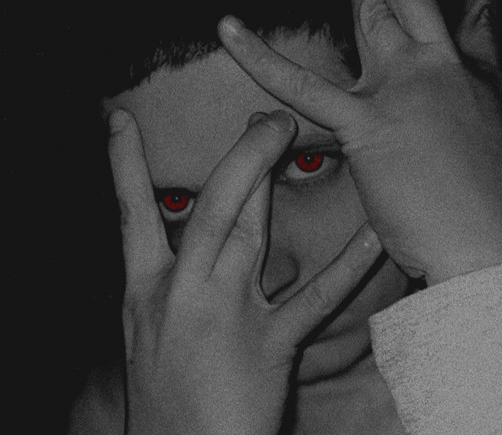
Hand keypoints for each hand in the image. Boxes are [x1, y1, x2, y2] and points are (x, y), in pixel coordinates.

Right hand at [108, 108, 381, 434]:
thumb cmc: (171, 394)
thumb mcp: (153, 330)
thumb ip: (177, 275)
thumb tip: (207, 226)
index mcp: (145, 290)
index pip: (131, 215)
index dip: (123, 165)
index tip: (121, 117)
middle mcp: (180, 292)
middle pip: (210, 207)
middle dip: (238, 154)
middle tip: (266, 115)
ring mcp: (224, 316)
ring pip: (246, 230)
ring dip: (266, 176)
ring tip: (286, 129)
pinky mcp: (268, 346)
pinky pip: (314, 297)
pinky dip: (347, 264)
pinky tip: (371, 234)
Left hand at [217, 0, 501, 283]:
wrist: (491, 250)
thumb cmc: (496, 205)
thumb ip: (486, 92)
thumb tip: (479, 68)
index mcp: (473, 73)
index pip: (468, 13)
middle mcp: (441, 65)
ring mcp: (405, 88)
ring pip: (374, 6)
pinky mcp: (368, 124)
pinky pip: (304, 85)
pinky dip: (262, 56)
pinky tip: (229, 29)